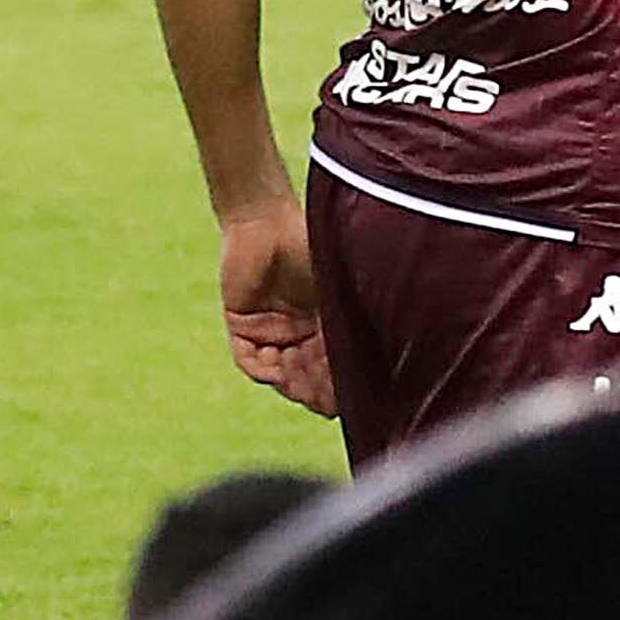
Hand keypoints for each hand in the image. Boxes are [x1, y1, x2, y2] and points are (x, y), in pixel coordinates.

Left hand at [220, 203, 338, 417]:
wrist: (267, 221)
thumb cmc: (313, 244)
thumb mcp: (339, 289)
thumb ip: (352, 319)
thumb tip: (378, 358)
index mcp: (325, 320)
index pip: (334, 364)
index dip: (341, 384)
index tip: (353, 396)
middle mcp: (298, 330)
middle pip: (308, 375)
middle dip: (319, 389)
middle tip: (330, 398)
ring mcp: (269, 329)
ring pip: (281, 373)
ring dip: (295, 382)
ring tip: (308, 382)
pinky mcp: (241, 325)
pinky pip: (251, 361)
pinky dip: (266, 369)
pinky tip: (282, 367)